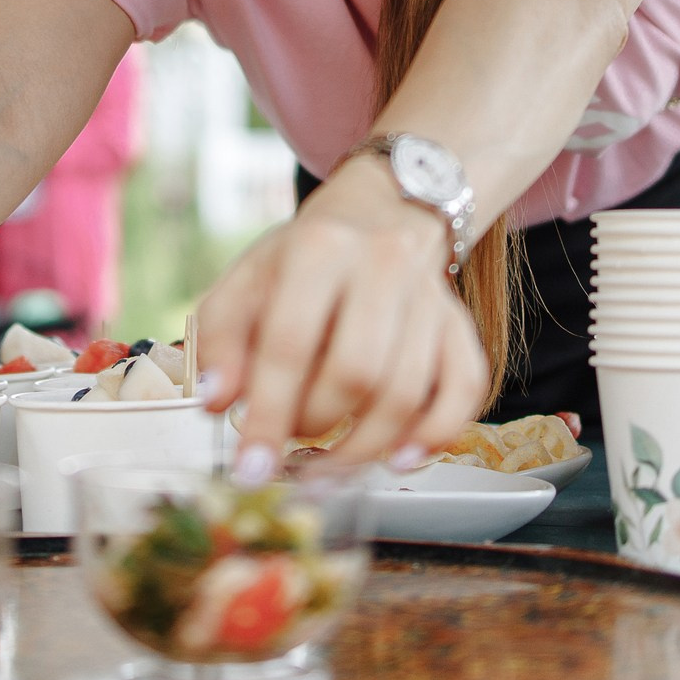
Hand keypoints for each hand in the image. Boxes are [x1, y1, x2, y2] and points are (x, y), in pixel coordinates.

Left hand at [194, 157, 488, 482]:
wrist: (382, 212)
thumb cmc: (305, 258)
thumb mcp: (248, 279)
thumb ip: (221, 337)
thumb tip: (215, 399)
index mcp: (319, 246)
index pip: (291, 343)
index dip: (268, 413)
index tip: (249, 466)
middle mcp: (383, 264)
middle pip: (356, 373)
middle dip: (314, 424)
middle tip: (289, 437)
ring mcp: (430, 296)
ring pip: (406, 393)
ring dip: (362, 447)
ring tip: (328, 461)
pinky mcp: (460, 324)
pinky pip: (464, 389)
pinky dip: (435, 435)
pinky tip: (398, 458)